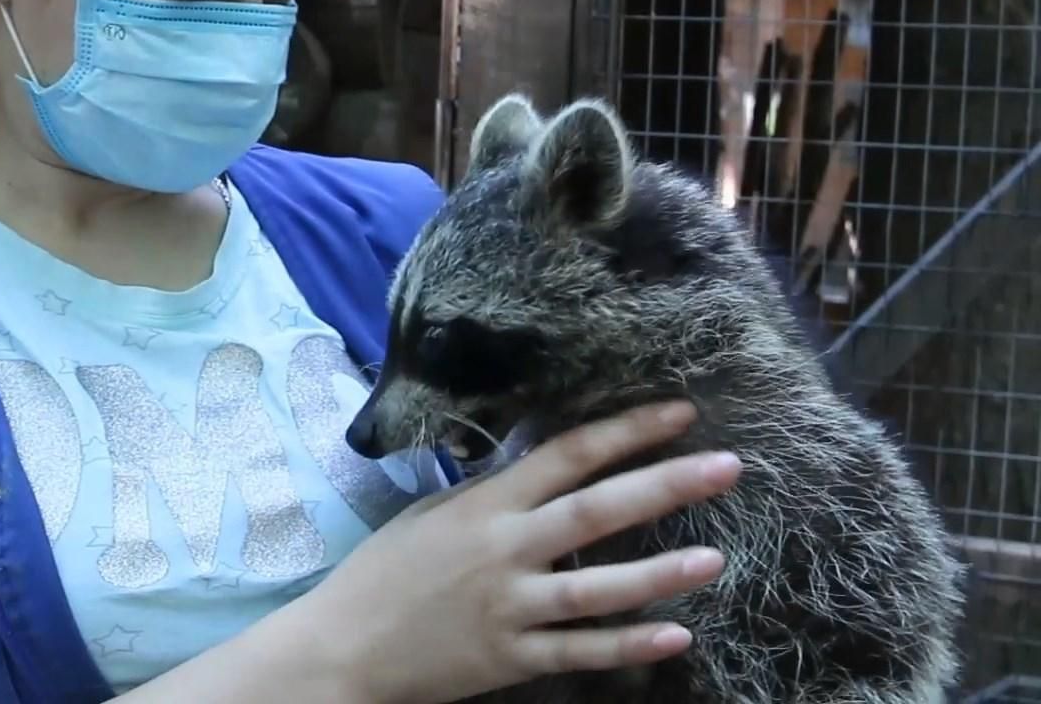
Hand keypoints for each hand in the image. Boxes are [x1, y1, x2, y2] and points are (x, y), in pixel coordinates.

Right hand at [306, 400, 738, 703]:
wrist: (343, 647)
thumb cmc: (384, 573)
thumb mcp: (430, 517)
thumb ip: (489, 496)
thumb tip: (544, 467)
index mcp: (483, 506)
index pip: (564, 455)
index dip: (624, 431)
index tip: (680, 413)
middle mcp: (503, 550)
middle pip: (595, 510)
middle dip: (664, 484)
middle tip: (727, 466)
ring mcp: (510, 606)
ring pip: (597, 587)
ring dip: (659, 573)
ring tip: (716, 558)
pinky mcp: (511, 657)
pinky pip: (580, 650)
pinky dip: (628, 645)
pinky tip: (676, 635)